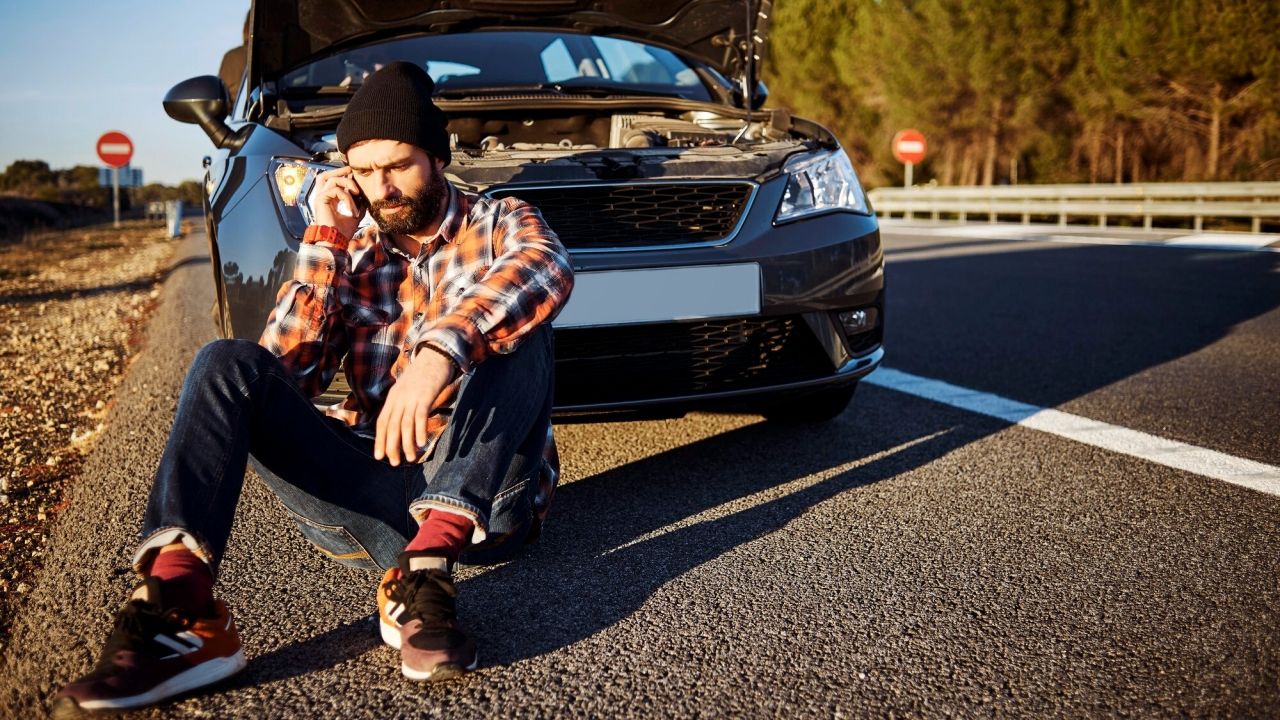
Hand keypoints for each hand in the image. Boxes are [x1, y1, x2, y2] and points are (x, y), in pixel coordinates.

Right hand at [310, 166, 363, 240]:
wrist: (335, 241)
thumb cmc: (343, 232)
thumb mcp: (355, 215)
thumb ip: (358, 205)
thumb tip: (364, 197)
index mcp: (329, 200)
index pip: (332, 182)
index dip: (342, 176)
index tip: (353, 175)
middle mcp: (322, 197)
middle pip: (325, 176)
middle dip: (338, 170)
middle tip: (350, 169)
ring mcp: (320, 198)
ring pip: (333, 180)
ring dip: (348, 185)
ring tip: (357, 194)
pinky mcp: (320, 200)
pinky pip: (336, 190)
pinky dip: (347, 197)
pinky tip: (351, 209)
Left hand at [374, 348, 456, 465]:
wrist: (436, 355)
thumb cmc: (424, 375)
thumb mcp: (408, 389)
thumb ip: (403, 403)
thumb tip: (401, 422)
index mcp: (393, 397)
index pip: (382, 422)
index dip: (380, 440)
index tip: (379, 456)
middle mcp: (399, 398)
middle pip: (391, 426)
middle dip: (391, 446)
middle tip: (394, 462)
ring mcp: (411, 396)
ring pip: (404, 424)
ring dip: (406, 444)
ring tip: (410, 458)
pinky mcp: (425, 395)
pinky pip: (419, 417)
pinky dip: (419, 431)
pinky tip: (421, 443)